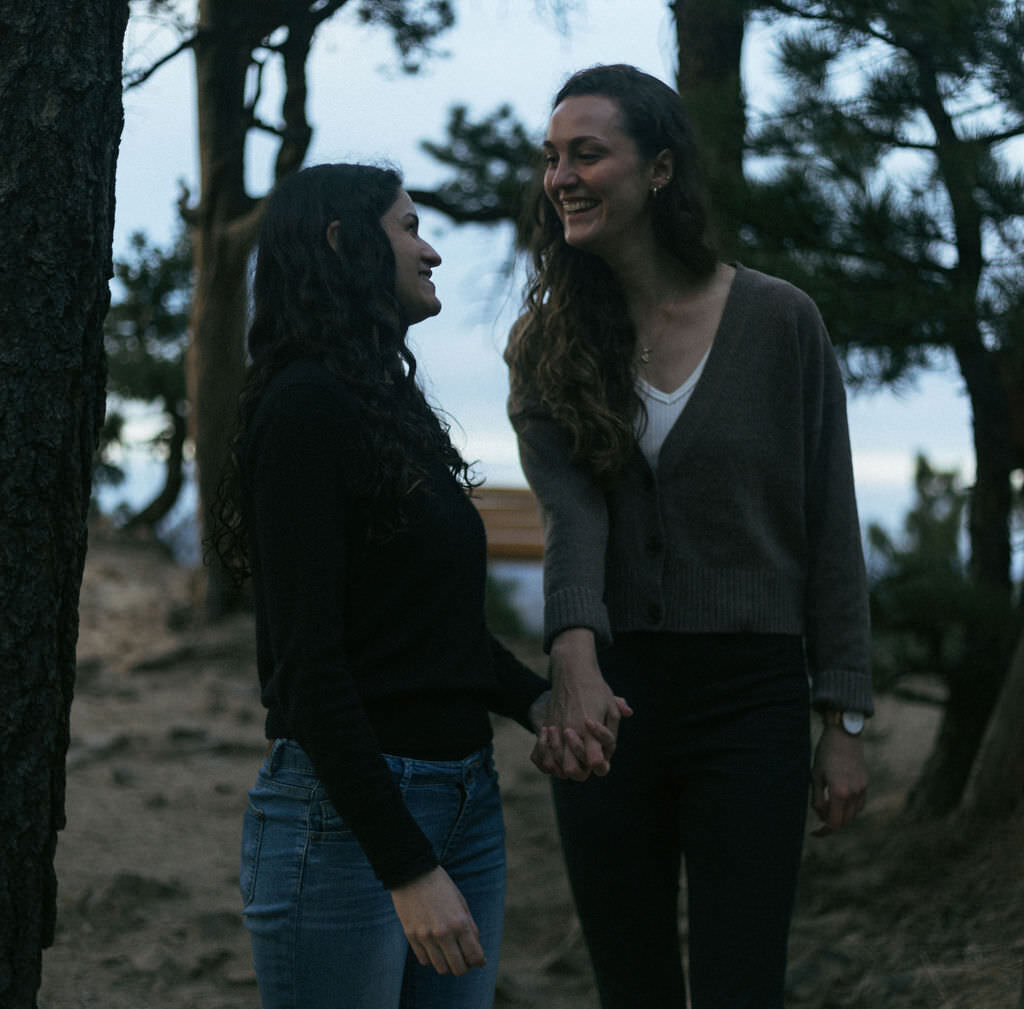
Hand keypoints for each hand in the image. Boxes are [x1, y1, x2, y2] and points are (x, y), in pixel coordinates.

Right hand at [390, 866, 485, 974]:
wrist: (413, 873)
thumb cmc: (441, 886)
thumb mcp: (462, 903)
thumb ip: (471, 929)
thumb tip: (479, 957)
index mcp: (460, 923)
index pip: (474, 957)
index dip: (478, 961)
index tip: (478, 960)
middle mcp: (443, 933)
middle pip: (458, 969)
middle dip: (464, 966)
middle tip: (463, 958)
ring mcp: (426, 936)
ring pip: (441, 968)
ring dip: (447, 964)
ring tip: (448, 952)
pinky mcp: (412, 937)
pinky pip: (424, 961)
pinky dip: (431, 958)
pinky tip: (434, 947)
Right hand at [530, 629, 632, 780]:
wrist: (571, 671)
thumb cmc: (594, 688)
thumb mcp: (611, 705)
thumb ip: (614, 728)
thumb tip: (611, 750)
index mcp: (591, 729)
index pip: (595, 762)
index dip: (599, 764)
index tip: (600, 758)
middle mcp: (572, 732)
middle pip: (572, 771)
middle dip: (581, 769)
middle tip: (586, 757)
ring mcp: (556, 730)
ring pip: (554, 765)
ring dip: (563, 764)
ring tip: (570, 751)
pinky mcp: (546, 726)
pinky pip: (539, 754)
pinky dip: (545, 758)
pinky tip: (554, 747)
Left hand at [811, 723, 867, 835]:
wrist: (844, 735)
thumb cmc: (825, 754)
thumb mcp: (815, 776)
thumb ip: (817, 799)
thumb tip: (821, 815)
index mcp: (839, 792)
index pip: (834, 823)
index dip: (824, 831)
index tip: (815, 832)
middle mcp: (853, 794)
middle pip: (844, 822)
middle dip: (831, 825)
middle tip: (819, 821)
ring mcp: (862, 789)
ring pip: (853, 814)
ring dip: (841, 817)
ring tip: (827, 808)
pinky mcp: (866, 784)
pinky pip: (859, 805)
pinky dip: (850, 809)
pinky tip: (839, 802)